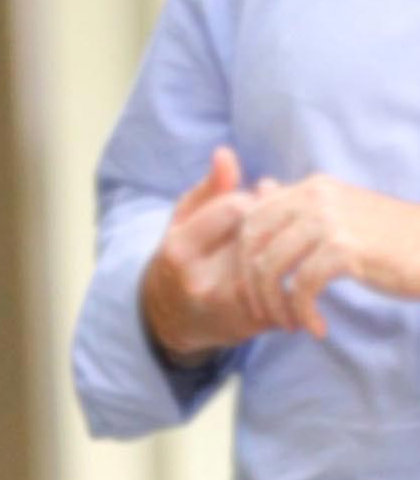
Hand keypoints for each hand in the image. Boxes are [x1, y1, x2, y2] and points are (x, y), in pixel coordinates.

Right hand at [138, 146, 318, 357]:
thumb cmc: (186, 256)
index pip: (236, 208)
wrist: (177, 317)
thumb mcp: (184, 219)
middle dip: (276, 225)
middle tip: (278, 224)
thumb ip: (207, 188)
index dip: (254, 202)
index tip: (255, 207)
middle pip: (261, 236)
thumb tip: (225, 153)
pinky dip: (302, 276)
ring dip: (294, 249)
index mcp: (181, 250)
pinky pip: (290, 292)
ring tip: (291, 242)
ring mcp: (227, 307)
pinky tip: (300, 267)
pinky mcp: (253, 325)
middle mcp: (201, 281)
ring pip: (280, 265)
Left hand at [239, 173, 419, 314]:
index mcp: (311, 187)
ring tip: (291, 324)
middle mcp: (316, 196)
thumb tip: (260, 189)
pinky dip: (303, 314)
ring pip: (269, 268)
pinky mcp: (346, 248)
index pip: (248, 219)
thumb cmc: (389, 240)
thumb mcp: (340, 214)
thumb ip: (298, 204)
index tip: (256, 291)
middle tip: (267, 315)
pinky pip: (301, 287)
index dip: (241, 261)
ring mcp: (330, 220)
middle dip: (250, 286)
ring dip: (274, 306)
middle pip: (251, 245)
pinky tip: (317, 328)